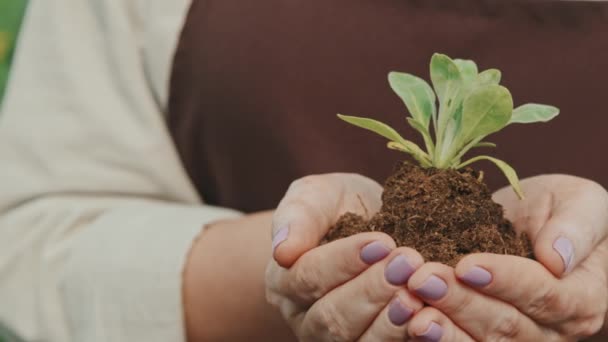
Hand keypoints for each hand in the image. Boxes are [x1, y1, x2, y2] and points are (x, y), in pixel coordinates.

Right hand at [265, 174, 424, 340]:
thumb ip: (298, 216)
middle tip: (406, 265)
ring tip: (416, 296)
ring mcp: (335, 340)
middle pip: (331, 317)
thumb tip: (282, 250)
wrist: (367, 226)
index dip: (343, 261)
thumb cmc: (337, 208)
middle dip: (371, 291)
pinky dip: (403, 337)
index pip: (308, 277)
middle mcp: (305, 318)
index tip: (381, 242)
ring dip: (388, 321)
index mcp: (285, 281)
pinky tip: (425, 320)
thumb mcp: (316, 196)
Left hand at [402, 175, 607, 340]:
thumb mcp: (579, 201)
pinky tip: (407, 321)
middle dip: (460, 302)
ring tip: (410, 310)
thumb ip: (575, 226)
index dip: (504, 281)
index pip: (543, 295)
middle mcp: (552, 330)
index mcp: (581, 298)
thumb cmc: (559, 209)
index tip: (466, 264)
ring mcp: (518, 341)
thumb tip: (557, 258)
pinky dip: (435, 337)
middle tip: (421, 280)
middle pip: (505, 325)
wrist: (529, 222)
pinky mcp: (485, 337)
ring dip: (443, 328)